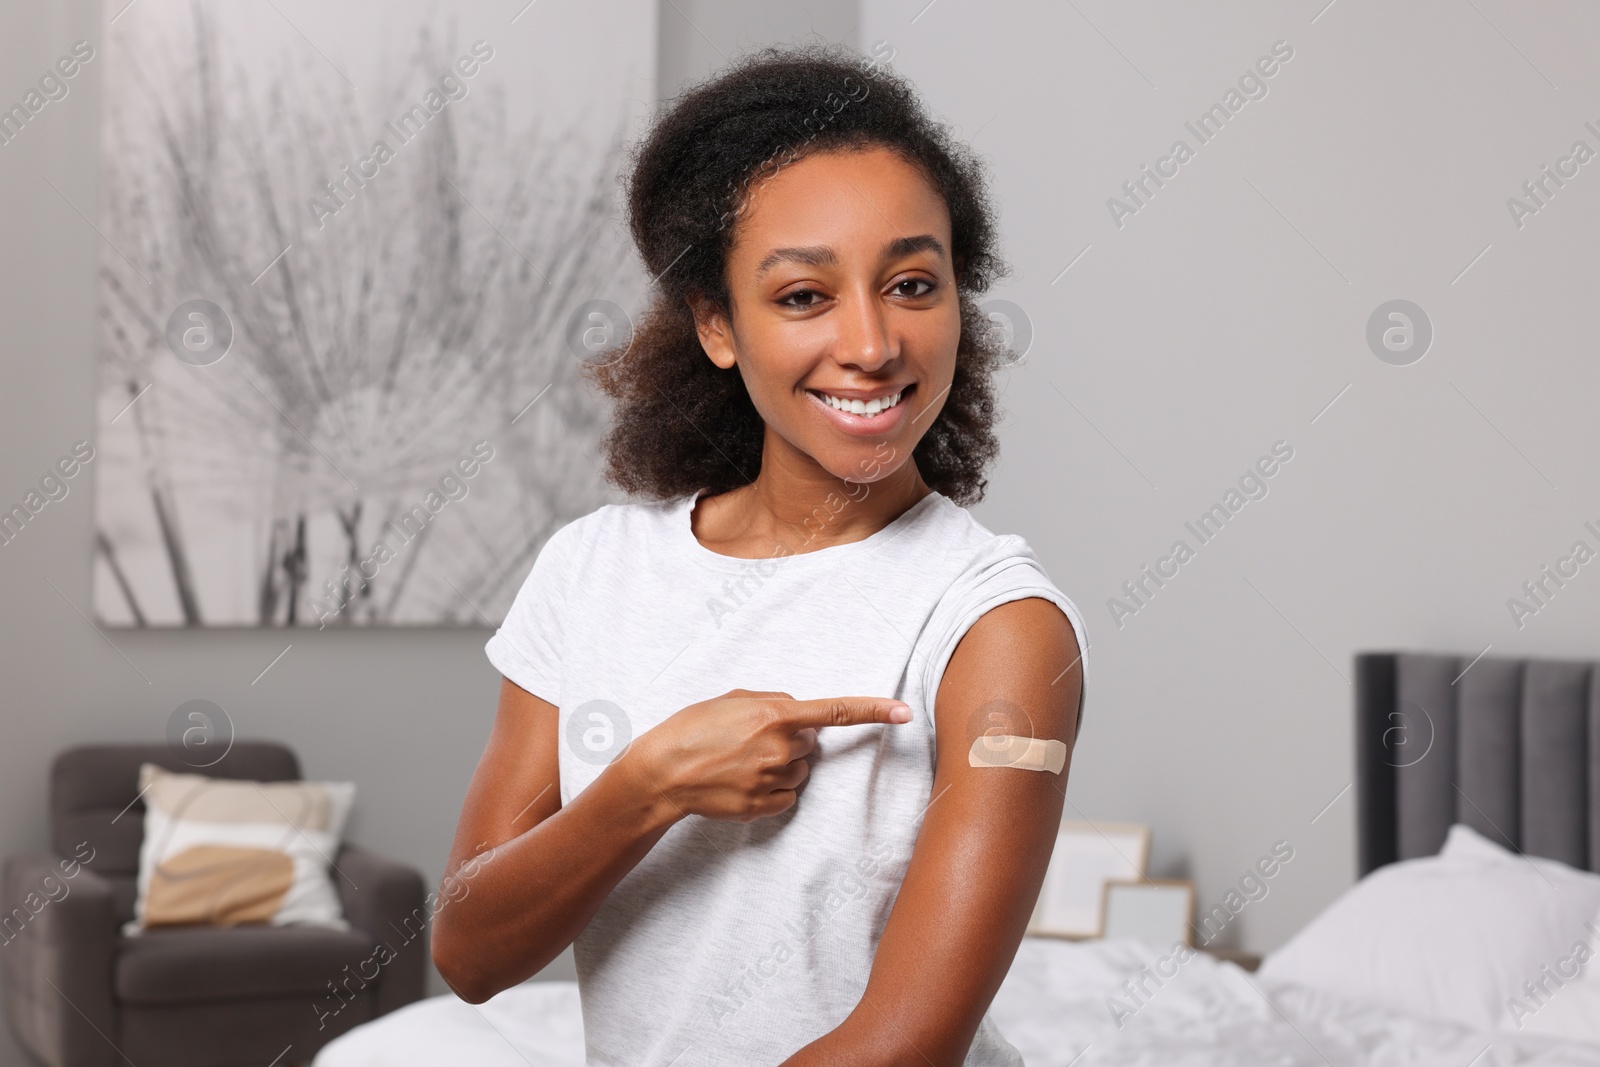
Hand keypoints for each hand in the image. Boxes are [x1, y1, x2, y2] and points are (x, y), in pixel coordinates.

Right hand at [626, 689, 911, 822]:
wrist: (661, 773)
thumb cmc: (693, 728)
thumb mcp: (733, 699)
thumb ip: (774, 701)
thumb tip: (798, 714)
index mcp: (775, 717)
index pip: (836, 712)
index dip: (873, 711)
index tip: (903, 712)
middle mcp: (780, 750)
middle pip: (810, 744)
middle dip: (791, 739)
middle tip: (751, 739)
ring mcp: (772, 782)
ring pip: (799, 772)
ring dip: (780, 765)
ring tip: (741, 761)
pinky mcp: (762, 807)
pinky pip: (786, 796)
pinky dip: (771, 789)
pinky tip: (741, 782)